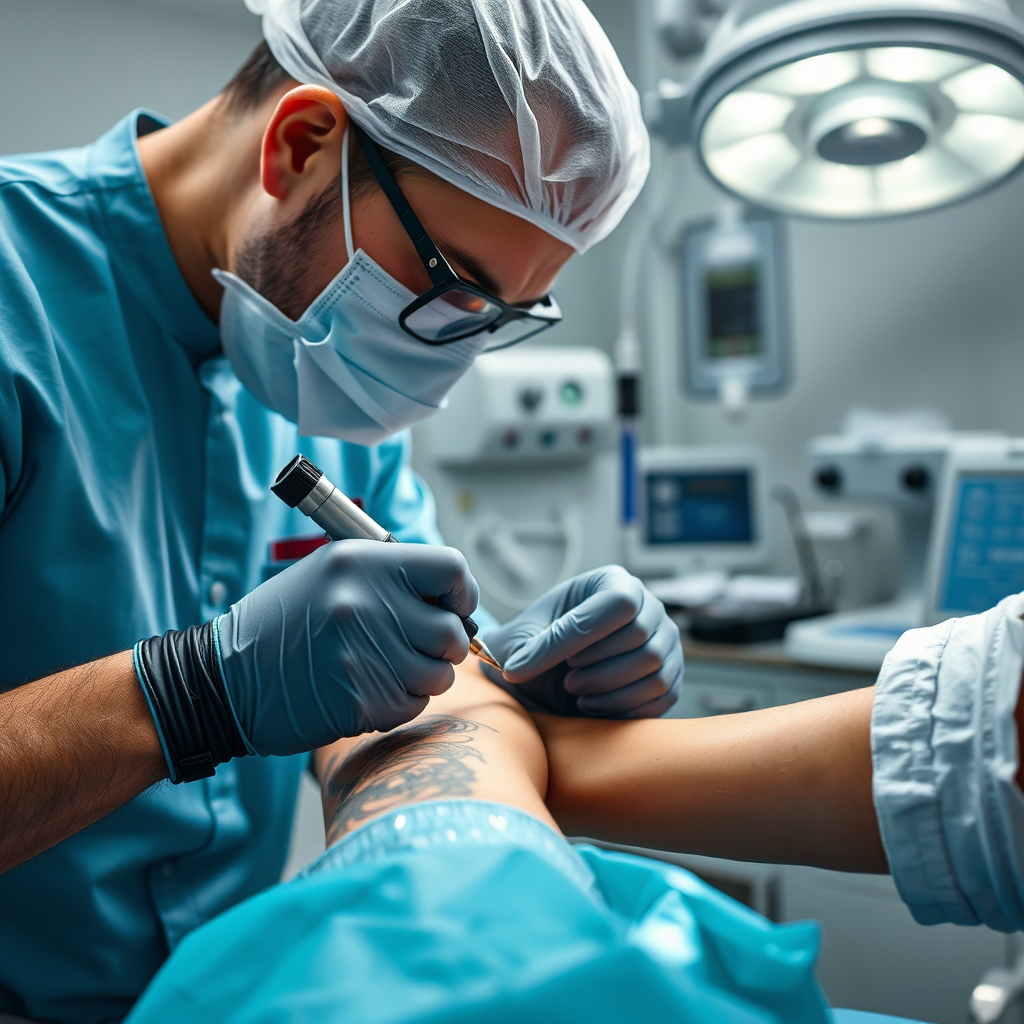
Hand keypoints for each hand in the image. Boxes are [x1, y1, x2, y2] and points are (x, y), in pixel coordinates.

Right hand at [217, 540, 478, 754]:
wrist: (225, 679)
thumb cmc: (284, 624)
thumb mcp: (329, 572)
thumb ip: (389, 576)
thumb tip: (452, 596)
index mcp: (362, 562)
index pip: (452, 569)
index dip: (463, 593)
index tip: (454, 607)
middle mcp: (366, 602)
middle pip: (453, 630)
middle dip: (443, 645)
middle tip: (415, 647)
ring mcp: (365, 653)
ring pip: (439, 674)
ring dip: (423, 678)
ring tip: (385, 668)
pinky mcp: (362, 700)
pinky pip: (414, 705)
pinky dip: (399, 703)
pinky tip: (366, 690)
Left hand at [480, 566, 682, 717]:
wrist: (550, 676)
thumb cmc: (536, 650)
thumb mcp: (519, 642)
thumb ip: (524, 649)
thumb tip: (520, 667)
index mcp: (613, 582)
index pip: (617, 603)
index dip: (581, 637)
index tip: (554, 661)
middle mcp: (648, 606)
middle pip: (639, 637)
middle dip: (594, 667)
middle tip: (567, 677)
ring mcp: (666, 641)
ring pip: (653, 667)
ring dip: (607, 689)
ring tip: (577, 690)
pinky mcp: (672, 675)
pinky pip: (661, 694)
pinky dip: (622, 707)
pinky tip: (593, 705)